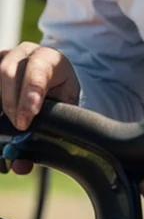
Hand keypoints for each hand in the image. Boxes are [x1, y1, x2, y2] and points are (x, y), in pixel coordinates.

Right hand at [0, 43, 79, 172]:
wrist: (54, 81)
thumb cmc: (59, 97)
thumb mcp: (62, 112)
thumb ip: (47, 134)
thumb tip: (20, 165)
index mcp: (51, 60)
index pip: (40, 70)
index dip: (32, 92)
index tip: (29, 116)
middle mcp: (26, 54)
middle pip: (10, 71)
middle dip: (12, 102)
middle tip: (18, 126)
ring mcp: (6, 57)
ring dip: (0, 100)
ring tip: (4, 124)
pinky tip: (0, 116)